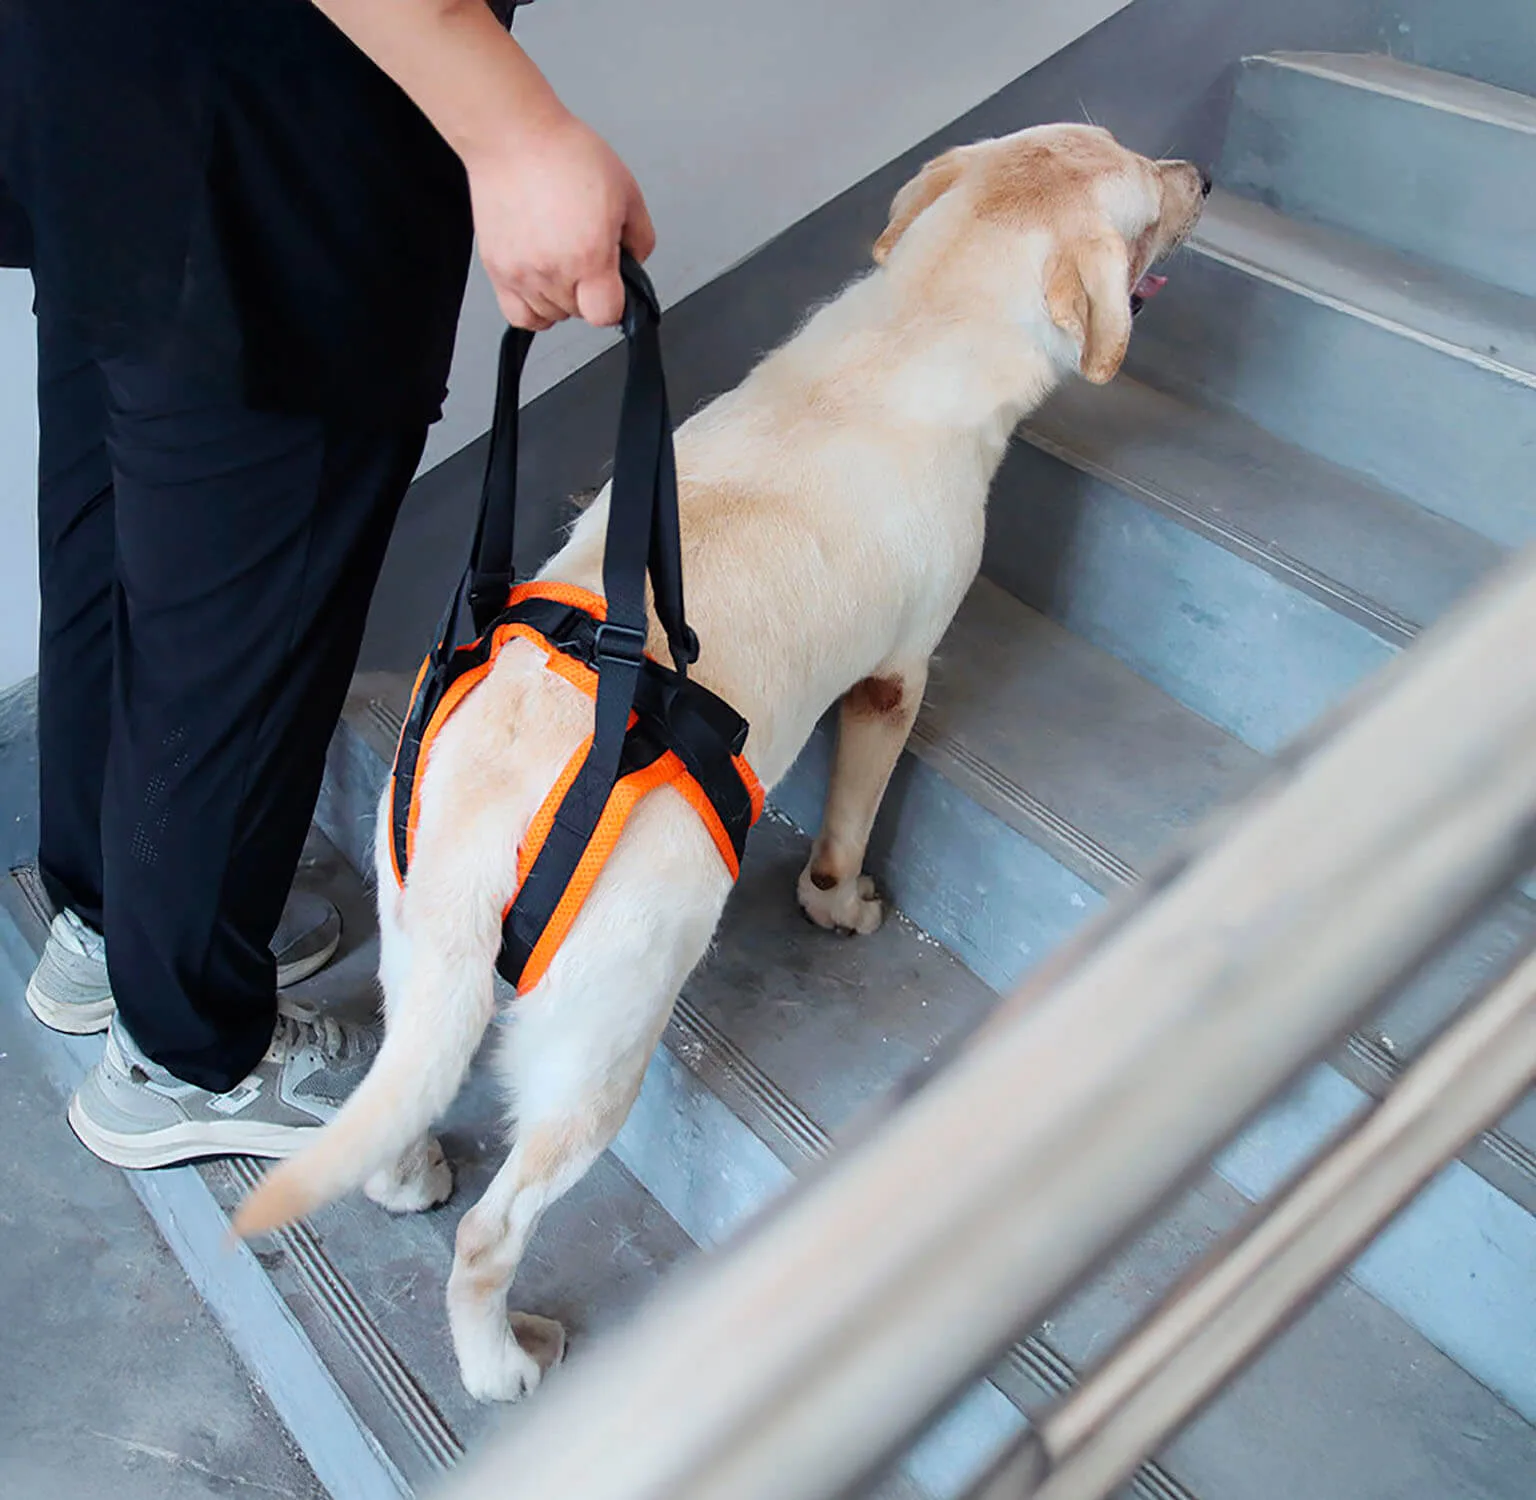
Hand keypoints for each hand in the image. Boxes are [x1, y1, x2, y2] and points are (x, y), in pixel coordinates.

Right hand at [465, 108, 654, 331]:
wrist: (513, 136)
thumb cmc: (564, 154)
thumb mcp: (626, 190)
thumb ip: (640, 237)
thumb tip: (634, 265)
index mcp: (589, 256)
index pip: (605, 314)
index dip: (616, 302)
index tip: (614, 285)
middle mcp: (553, 271)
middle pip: (579, 314)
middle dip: (589, 292)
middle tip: (586, 256)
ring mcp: (522, 274)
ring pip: (550, 315)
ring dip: (562, 297)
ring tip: (561, 259)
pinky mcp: (497, 269)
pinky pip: (519, 315)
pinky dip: (534, 308)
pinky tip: (542, 285)